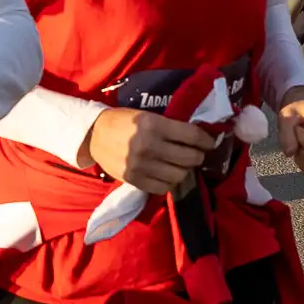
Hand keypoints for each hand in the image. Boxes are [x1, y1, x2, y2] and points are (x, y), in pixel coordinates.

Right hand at [81, 107, 214, 197]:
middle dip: (198, 156)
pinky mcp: (134, 180)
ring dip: (185, 170)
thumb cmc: (123, 121)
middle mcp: (150, 146)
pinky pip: (163, 188)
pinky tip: (168, 175)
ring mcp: (142, 166)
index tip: (210, 143)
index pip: (191, 136)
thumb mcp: (147, 115)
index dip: (206, 141)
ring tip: (182, 165)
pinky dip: (170, 182)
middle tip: (197, 154)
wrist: (94, 135)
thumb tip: (196, 137)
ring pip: (179, 175)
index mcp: (154, 125)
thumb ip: (169, 126)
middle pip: (189, 158)